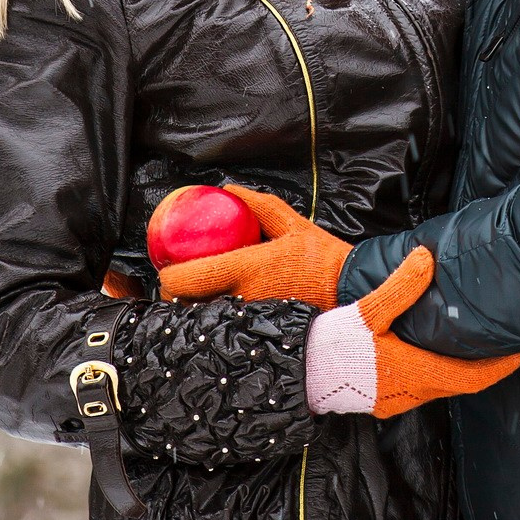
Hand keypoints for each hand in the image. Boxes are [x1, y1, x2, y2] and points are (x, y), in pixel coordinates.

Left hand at [156, 186, 352, 308]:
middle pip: (188, 305)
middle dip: (177, 295)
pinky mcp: (257, 331)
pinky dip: (216, 317)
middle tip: (180, 281)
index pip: (188, 279)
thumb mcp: (291, 223)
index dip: (169, 277)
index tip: (168, 268)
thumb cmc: (321, 257)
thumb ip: (257, 206)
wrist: (351, 292)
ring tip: (199, 294)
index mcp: (246, 268)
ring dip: (196, 307)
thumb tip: (228, 189)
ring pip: (205, 318)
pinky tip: (222, 306)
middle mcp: (242, 298)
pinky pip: (226, 324)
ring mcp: (248, 319)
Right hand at [304, 247, 519, 418]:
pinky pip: (422, 390)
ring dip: (463, 372)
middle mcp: (411, 393)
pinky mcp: (382, 400)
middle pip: (461, 383)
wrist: (299, 375)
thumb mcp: (367, 311)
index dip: (502, 366)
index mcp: (415, 373)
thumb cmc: (333, 346)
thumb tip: (427, 258)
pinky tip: (436, 357)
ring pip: (442, 388)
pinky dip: (439, 375)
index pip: (473, 376)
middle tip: (509, 346)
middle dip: (488, 367)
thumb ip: (400, 287)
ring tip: (480, 348)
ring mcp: (396, 400)